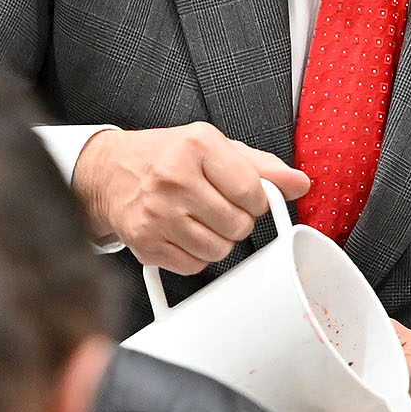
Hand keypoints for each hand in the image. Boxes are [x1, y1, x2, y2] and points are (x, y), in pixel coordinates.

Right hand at [72, 123, 307, 273]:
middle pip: (239, 225)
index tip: (241, 192)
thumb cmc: (166, 157)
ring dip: (218, 239)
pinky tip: (182, 232)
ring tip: (199, 218)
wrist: (110, 171)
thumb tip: (300, 183)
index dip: (256, 198)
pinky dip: (195, 254)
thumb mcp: (216, 147)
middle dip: (237, 219)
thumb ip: (263, 166)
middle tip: (216, 204)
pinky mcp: (144, 242)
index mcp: (197, 145)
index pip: (254, 192)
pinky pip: (194, 266)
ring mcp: (156, 212)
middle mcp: (173, 178)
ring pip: (219, 250)